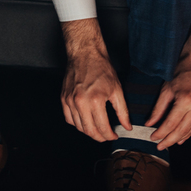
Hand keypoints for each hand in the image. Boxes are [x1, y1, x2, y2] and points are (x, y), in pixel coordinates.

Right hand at [60, 18, 127, 141]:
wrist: (85, 54)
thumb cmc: (101, 68)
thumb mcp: (117, 89)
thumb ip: (122, 111)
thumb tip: (127, 127)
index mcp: (95, 100)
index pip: (102, 128)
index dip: (110, 136)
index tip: (114, 136)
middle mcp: (80, 102)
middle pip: (89, 131)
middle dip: (100, 137)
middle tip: (106, 136)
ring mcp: (69, 101)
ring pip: (78, 127)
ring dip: (88, 132)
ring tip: (97, 130)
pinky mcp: (63, 98)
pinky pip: (69, 118)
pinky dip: (77, 124)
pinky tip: (85, 121)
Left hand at [148, 20, 190, 149]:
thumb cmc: (184, 68)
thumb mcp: (167, 87)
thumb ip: (159, 107)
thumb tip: (150, 122)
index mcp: (185, 101)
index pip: (170, 123)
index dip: (161, 133)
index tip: (153, 138)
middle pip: (182, 130)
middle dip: (170, 140)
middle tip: (160, 146)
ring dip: (180, 138)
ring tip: (170, 143)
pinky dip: (190, 131)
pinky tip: (183, 135)